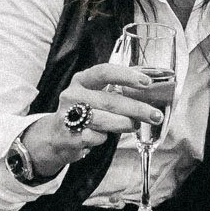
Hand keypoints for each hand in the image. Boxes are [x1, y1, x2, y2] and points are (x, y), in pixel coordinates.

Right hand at [20, 63, 165, 178]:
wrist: (55, 136)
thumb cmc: (83, 113)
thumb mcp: (94, 95)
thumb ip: (116, 93)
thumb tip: (149, 94)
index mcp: (82, 80)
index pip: (104, 72)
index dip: (126, 76)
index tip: (146, 82)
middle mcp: (73, 95)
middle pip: (110, 100)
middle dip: (136, 108)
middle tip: (154, 115)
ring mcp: (68, 116)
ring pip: (104, 119)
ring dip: (124, 123)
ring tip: (135, 125)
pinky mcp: (68, 136)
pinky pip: (95, 137)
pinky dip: (104, 138)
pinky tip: (104, 136)